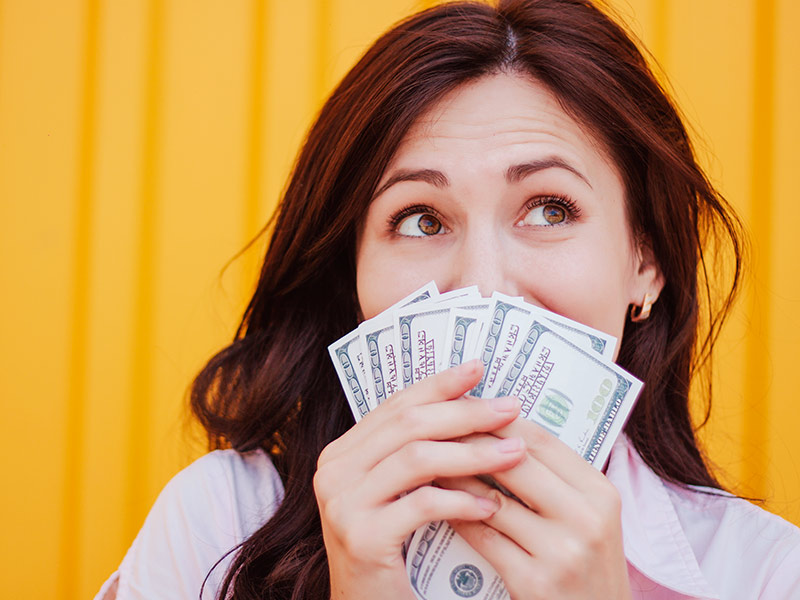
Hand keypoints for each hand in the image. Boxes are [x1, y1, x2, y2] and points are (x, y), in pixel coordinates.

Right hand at [314, 360, 525, 599]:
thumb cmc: (393, 549)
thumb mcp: (399, 492)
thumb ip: (417, 452)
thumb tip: (471, 403)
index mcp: (343, 452)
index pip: (396, 404)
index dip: (438, 383)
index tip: (478, 368)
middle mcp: (333, 470)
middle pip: (408, 424)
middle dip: (465, 412)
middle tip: (510, 408)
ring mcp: (342, 503)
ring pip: (416, 458)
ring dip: (472, 452)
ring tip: (514, 454)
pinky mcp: (361, 537)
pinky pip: (421, 505)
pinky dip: (462, 500)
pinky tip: (491, 504)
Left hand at [441, 419, 630, 599]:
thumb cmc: (584, 567)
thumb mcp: (586, 517)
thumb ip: (552, 479)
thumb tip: (496, 431)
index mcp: (600, 492)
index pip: (540, 439)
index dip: (496, 418)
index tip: (462, 405)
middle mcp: (587, 517)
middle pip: (514, 461)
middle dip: (469, 442)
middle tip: (432, 429)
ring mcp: (562, 552)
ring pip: (492, 498)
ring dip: (453, 477)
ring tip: (424, 462)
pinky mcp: (535, 582)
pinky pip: (482, 536)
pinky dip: (455, 515)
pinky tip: (434, 504)